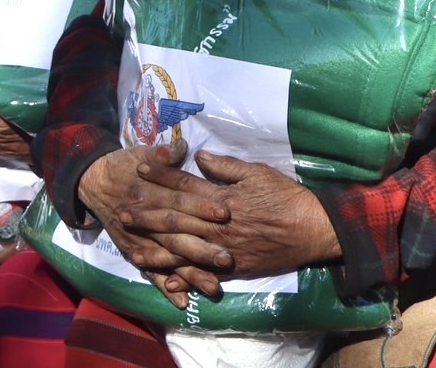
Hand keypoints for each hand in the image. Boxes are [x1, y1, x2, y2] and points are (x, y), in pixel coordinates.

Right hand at [75, 144, 229, 303]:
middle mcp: (145, 218)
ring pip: (167, 258)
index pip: (179, 199)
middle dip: (201, 247)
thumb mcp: (142, 153)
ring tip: (213, 287)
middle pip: (176, 234)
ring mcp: (139, 239)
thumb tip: (182, 147)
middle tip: (227, 258)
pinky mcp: (134, 252)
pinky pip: (151, 273)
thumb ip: (163, 153)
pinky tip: (184, 303)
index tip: (225, 213)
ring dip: (189, 273)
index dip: (201, 205)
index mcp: (150, 191)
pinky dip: (166, 288)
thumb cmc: (125, 165)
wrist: (94, 181)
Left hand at [129, 149, 340, 303]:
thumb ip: (226, 166)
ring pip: (185, 250)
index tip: (139, 169)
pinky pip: (205, 273)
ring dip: (157, 250)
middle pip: (176, 220)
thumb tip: (200, 156)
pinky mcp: (234, 268)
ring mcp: (225, 249)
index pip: (185, 186)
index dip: (161, 177)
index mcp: (222, 199)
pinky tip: (165, 279)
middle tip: (122, 212)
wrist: (313, 230)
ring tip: (133, 250)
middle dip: (147, 216)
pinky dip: (185, 277)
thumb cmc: (286, 196)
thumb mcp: (257, 173)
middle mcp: (218, 226)